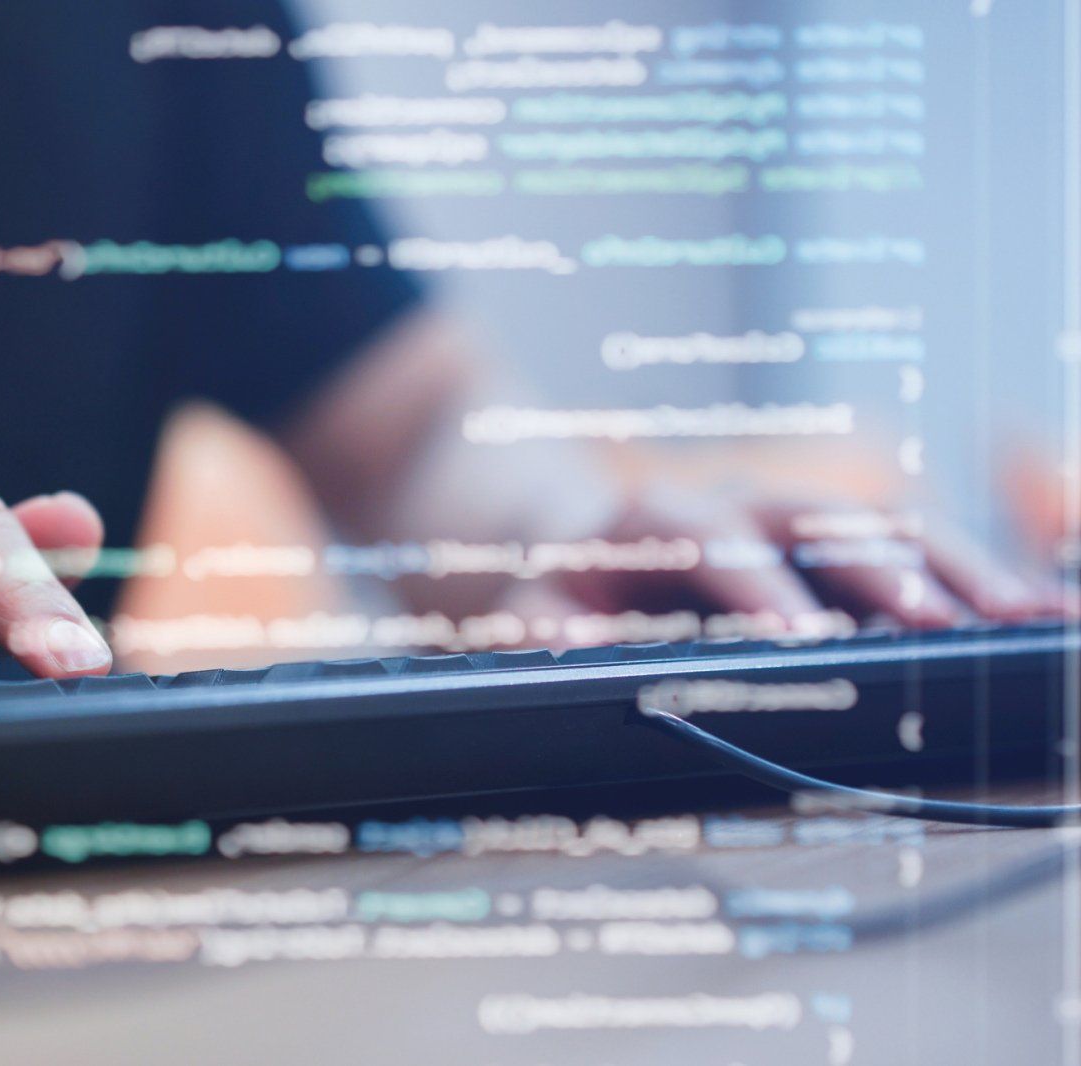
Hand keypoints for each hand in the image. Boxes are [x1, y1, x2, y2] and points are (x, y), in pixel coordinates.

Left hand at [554, 485, 1062, 632]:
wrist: (582, 544)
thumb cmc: (563, 586)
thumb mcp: (531, 602)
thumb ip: (543, 623)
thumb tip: (566, 640)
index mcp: (658, 517)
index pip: (710, 538)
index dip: (758, 587)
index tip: (799, 640)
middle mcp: (739, 503)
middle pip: (823, 522)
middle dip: (885, 573)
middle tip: (941, 629)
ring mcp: (799, 519)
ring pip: (887, 529)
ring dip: (957, 572)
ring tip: (1024, 622)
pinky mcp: (842, 545)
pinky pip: (919, 554)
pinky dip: (977, 582)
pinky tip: (1037, 618)